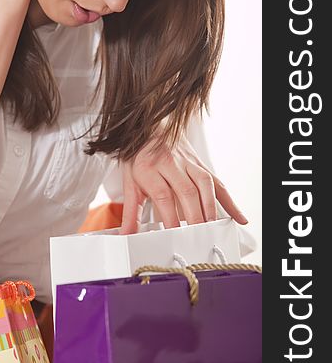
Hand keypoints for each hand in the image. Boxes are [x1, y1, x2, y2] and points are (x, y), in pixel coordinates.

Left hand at [119, 131, 247, 233]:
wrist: (148, 126)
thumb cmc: (139, 156)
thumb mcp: (129, 181)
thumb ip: (131, 211)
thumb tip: (126, 234)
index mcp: (150, 167)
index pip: (162, 195)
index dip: (170, 216)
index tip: (174, 234)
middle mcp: (170, 163)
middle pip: (186, 191)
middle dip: (194, 215)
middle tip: (198, 236)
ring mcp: (188, 162)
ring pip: (204, 184)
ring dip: (210, 207)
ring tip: (213, 227)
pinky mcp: (200, 163)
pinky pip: (216, 182)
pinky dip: (228, 200)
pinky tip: (237, 216)